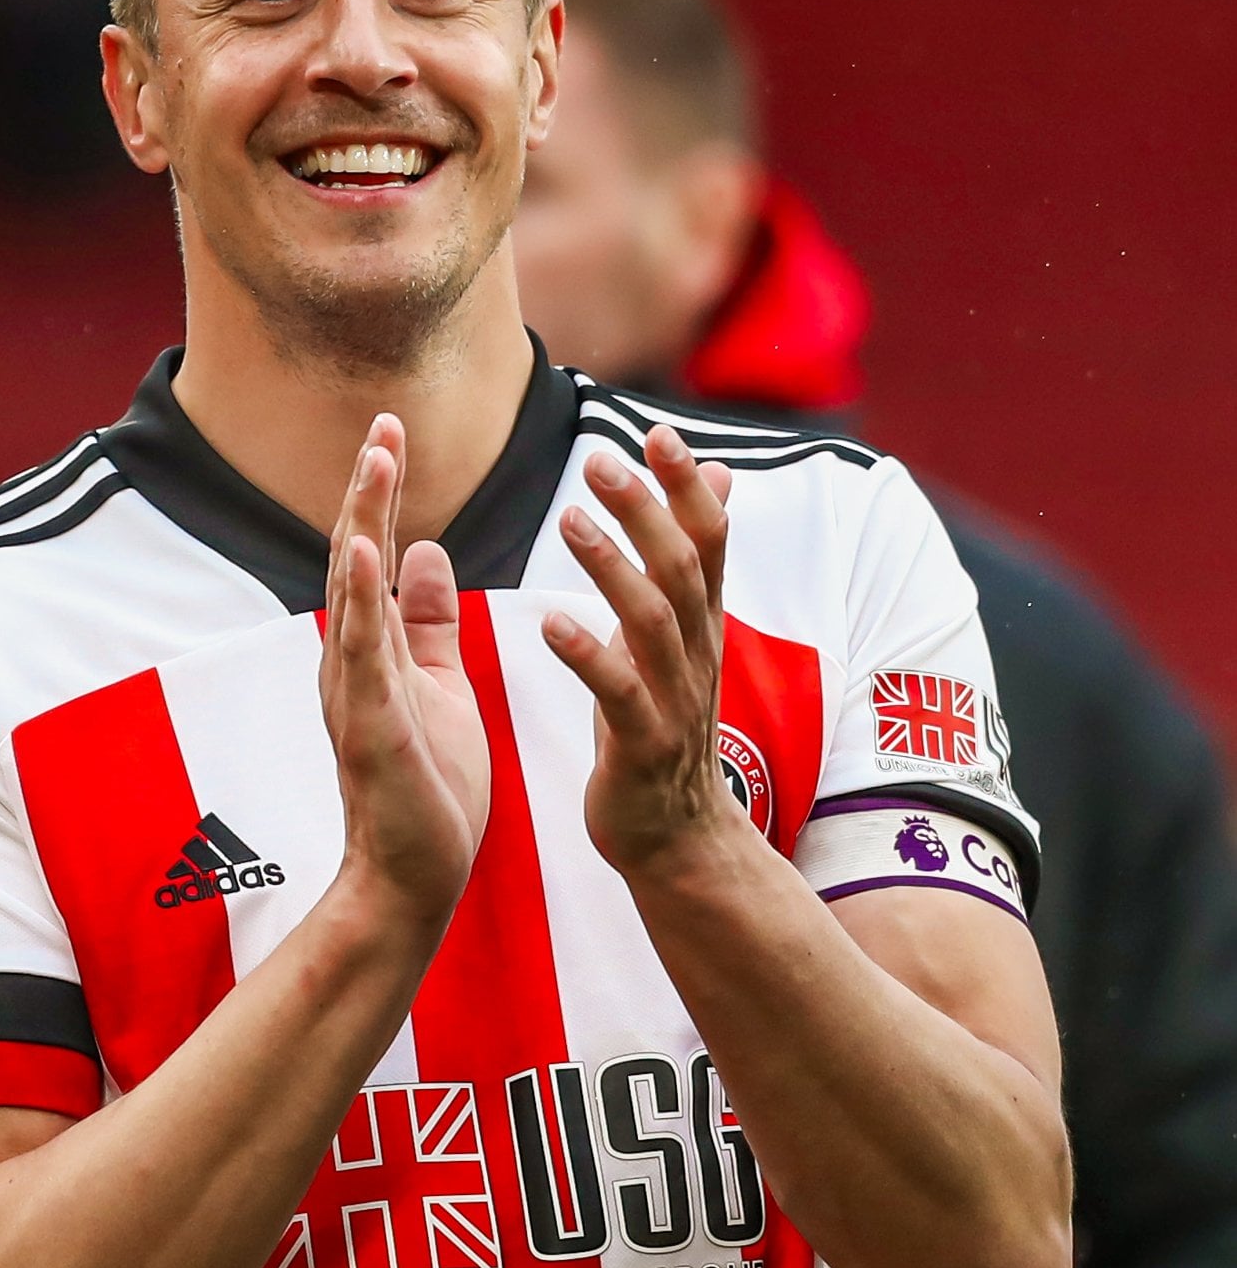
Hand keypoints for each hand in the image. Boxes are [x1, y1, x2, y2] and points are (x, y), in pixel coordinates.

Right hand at [319, 415, 489, 922]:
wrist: (416, 879)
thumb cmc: (427, 789)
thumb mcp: (437, 684)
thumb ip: (426, 621)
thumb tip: (422, 549)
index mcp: (374, 651)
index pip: (374, 554)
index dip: (380, 491)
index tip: (393, 428)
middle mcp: (352, 662)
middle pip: (354, 557)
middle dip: (368, 488)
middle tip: (384, 423)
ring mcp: (355, 693)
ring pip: (352, 593)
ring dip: (362, 523)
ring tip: (376, 461)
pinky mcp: (370, 728)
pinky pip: (364, 655)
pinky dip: (362, 600)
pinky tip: (370, 552)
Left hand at [542, 427, 737, 881]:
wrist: (677, 836)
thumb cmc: (664, 722)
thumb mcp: (684, 633)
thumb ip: (693, 555)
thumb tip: (718, 473)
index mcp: (703, 624)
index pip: (708, 541)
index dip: (686, 487)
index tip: (658, 430)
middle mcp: (698, 654)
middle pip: (683, 569)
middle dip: (646, 511)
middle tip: (600, 459)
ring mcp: (674, 701)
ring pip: (653, 623)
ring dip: (613, 568)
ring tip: (570, 520)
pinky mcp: (641, 747)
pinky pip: (617, 694)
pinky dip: (587, 655)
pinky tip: (549, 623)